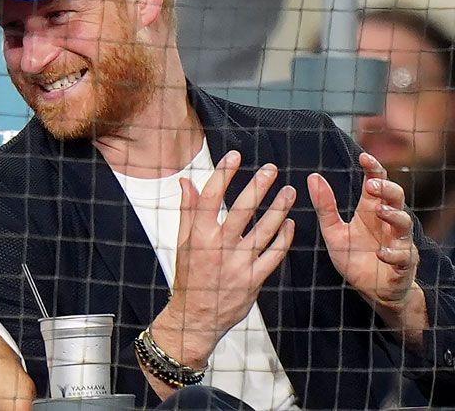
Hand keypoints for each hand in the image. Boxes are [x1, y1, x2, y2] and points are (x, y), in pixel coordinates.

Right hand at [152, 150, 295, 366]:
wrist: (196, 317)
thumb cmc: (189, 277)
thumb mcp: (182, 242)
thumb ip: (187, 211)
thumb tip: (186, 182)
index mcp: (199, 235)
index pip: (211, 197)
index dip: (224, 174)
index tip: (235, 156)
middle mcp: (219, 247)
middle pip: (242, 210)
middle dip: (259, 186)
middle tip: (272, 169)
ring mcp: (238, 264)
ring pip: (264, 230)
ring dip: (279, 209)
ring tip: (289, 192)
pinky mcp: (253, 279)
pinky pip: (273, 255)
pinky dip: (284, 238)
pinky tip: (291, 224)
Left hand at [307, 153, 418, 309]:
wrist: (371, 290)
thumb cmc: (355, 257)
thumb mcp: (334, 232)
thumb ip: (325, 207)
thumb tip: (312, 177)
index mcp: (371, 211)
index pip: (377, 184)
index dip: (374, 169)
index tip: (364, 156)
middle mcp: (388, 223)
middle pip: (397, 198)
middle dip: (387, 189)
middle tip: (373, 185)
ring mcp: (398, 243)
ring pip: (405, 224)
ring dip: (394, 215)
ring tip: (380, 210)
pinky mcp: (402, 265)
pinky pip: (403, 257)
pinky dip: (394, 253)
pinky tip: (382, 253)